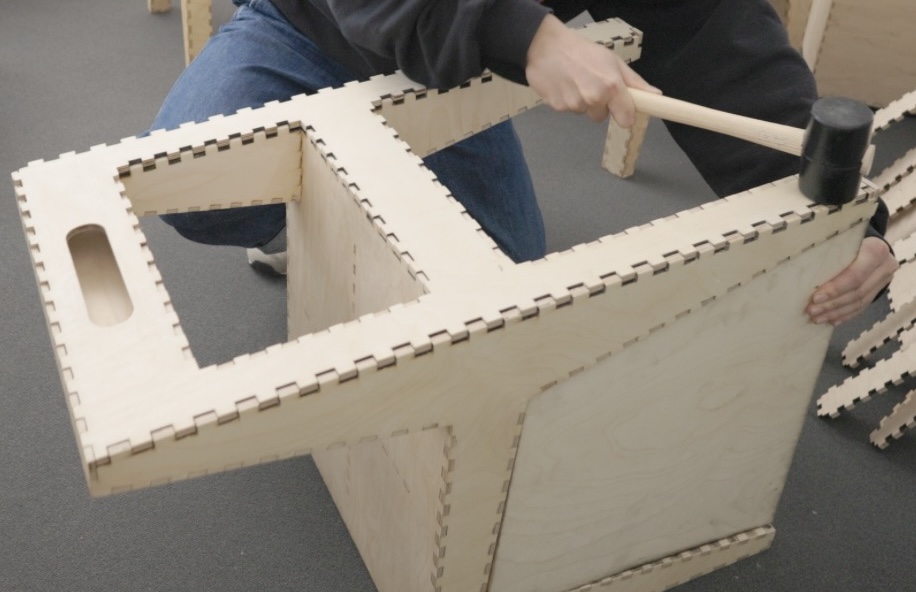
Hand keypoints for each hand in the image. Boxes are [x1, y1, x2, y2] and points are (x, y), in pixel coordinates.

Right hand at [525, 15, 660, 126]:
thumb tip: (655, 96)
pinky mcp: (558, 107)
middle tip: (590, 84)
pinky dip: (567, 100)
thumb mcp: (612, 61)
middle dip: (599, 105)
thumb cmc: (582, 51)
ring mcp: (574, 104)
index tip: (620, 108)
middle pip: (601, 116)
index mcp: (611, 86)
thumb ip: (634, 82)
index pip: (625, 118)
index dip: (623, 114)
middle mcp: (594, 98)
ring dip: (582, 102)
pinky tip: (564, 85)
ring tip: (574, 82)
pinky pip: (568, 110)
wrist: (546, 46)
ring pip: (584, 112)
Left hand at [806, 236, 897, 325]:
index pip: (854, 276)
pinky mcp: (880, 289)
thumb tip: (797, 268)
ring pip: (860, 301)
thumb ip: (827, 252)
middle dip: (832, 304)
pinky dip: (846, 314)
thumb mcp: (840, 240)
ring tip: (817, 318)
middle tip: (811, 311)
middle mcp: (885, 266)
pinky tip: (831, 320)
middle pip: (857, 291)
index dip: (835, 289)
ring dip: (836, 312)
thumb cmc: (846, 239)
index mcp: (875, 250)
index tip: (815, 298)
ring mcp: (884, 279)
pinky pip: (863, 306)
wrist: (869, 240)